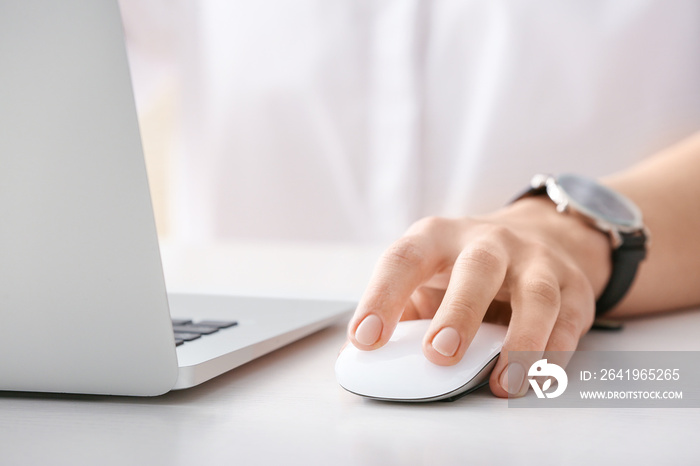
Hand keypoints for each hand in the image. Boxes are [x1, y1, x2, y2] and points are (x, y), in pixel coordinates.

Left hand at [346, 197, 611, 396]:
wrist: (539, 236)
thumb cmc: (464, 270)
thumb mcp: (428, 278)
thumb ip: (404, 314)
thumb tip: (367, 362)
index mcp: (438, 238)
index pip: (404, 259)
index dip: (382, 298)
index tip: (365, 340)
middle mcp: (488, 242)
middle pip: (477, 269)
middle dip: (459, 312)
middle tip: (439, 355)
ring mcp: (535, 260)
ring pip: (536, 294)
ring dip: (520, 342)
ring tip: (500, 383)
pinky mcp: (572, 286)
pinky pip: (568, 320)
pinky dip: (554, 352)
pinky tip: (535, 378)